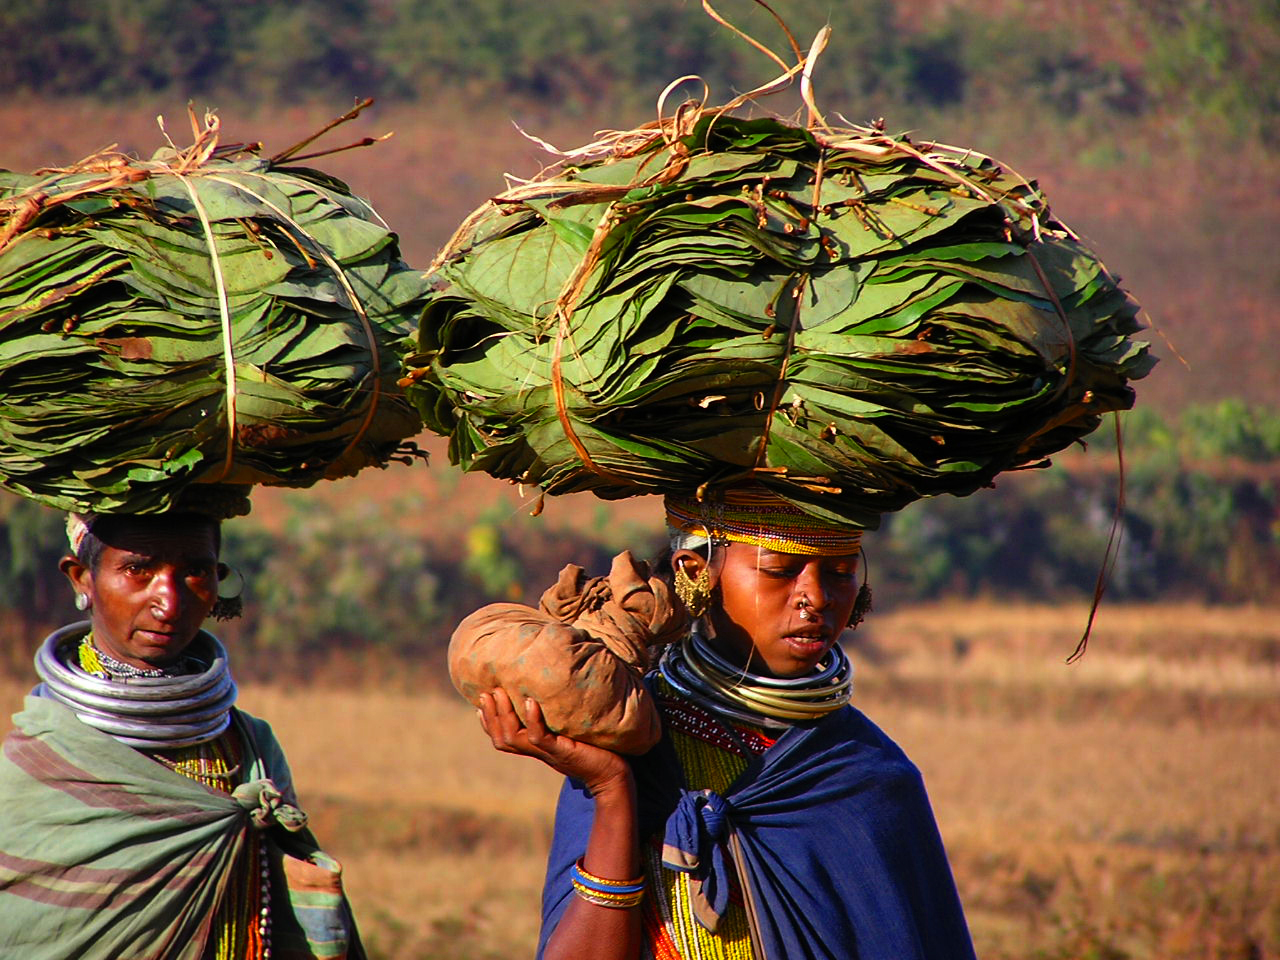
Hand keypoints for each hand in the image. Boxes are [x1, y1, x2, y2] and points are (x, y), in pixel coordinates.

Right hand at [477, 688, 630, 795]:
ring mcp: (549, 752)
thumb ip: (561, 719)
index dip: (488, 722)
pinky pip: (539, 738)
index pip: (503, 738)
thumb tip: (558, 692)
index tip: (480, 702)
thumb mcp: (573, 732)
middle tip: (486, 692)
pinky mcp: (562, 751)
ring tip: (500, 692)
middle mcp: (538, 752)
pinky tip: (530, 702)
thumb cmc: (597, 751)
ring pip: (514, 739)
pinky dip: (532, 720)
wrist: (614, 776)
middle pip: (502, 739)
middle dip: (491, 716)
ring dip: (504, 715)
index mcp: (537, 748)